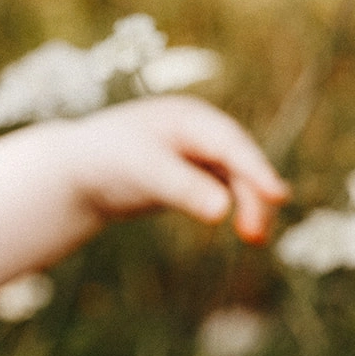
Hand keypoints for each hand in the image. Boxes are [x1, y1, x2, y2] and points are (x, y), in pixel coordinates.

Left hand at [60, 96, 289, 243]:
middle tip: (257, 234)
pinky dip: (234, 207)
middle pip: (238, 162)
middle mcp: (199, 130)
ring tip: (255, 238)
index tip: (278, 196)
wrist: (76, 170)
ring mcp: (197, 151)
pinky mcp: (191, 174)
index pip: (231, 144)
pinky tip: (245, 229)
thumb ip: (183, 188)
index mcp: (189, 117)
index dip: (256, 169)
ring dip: (248, 205)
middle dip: (253, 195)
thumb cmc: (106, 161)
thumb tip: (224, 211)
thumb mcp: (144, 172)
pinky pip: (223, 189)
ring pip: (235, 178)